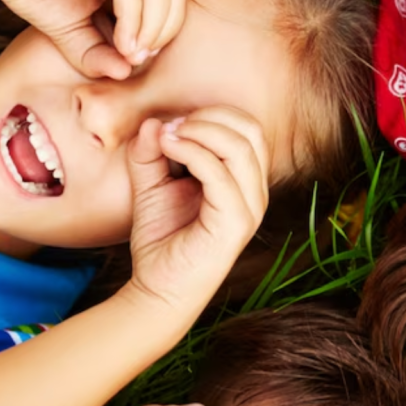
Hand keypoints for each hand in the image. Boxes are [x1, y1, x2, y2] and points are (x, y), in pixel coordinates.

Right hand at [0, 0, 186, 79]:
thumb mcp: (70, 34)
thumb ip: (96, 54)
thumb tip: (124, 73)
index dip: (165, 31)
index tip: (139, 59)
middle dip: (165, 31)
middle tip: (139, 59)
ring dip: (152, 27)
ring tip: (132, 54)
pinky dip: (133, 19)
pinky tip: (122, 43)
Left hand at [125, 107, 269, 308]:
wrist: (157, 290)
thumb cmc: (161, 240)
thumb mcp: (151, 185)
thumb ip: (150, 153)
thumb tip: (152, 123)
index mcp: (244, 181)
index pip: (246, 128)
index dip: (211, 115)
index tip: (171, 125)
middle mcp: (254, 192)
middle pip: (251, 130)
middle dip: (210, 117)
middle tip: (172, 127)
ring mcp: (249, 208)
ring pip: (241, 146)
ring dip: (200, 131)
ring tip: (167, 137)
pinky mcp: (235, 223)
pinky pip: (220, 173)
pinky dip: (192, 152)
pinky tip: (166, 148)